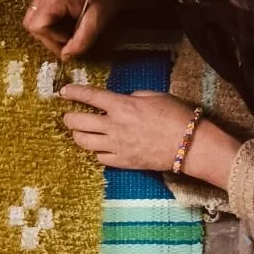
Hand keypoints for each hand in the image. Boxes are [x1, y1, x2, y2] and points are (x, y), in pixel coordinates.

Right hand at [25, 0, 143, 57]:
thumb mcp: (97, 21)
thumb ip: (80, 41)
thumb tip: (65, 56)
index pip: (37, 26)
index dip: (51, 40)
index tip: (69, 42)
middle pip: (30, 23)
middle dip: (47, 37)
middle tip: (67, 40)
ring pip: (34, 18)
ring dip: (48, 31)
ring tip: (68, 32)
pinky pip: (41, 12)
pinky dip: (50, 23)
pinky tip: (67, 24)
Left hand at [61, 84, 240, 185]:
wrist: (190, 145)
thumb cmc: (177, 116)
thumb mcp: (155, 96)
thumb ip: (133, 97)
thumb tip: (123, 99)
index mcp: (122, 105)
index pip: (90, 96)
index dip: (74, 92)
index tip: (63, 91)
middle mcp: (114, 125)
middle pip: (79, 122)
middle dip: (69, 117)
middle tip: (69, 115)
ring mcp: (117, 146)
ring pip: (84, 142)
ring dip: (78, 135)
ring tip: (79, 132)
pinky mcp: (123, 162)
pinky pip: (99, 158)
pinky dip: (96, 152)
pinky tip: (98, 148)